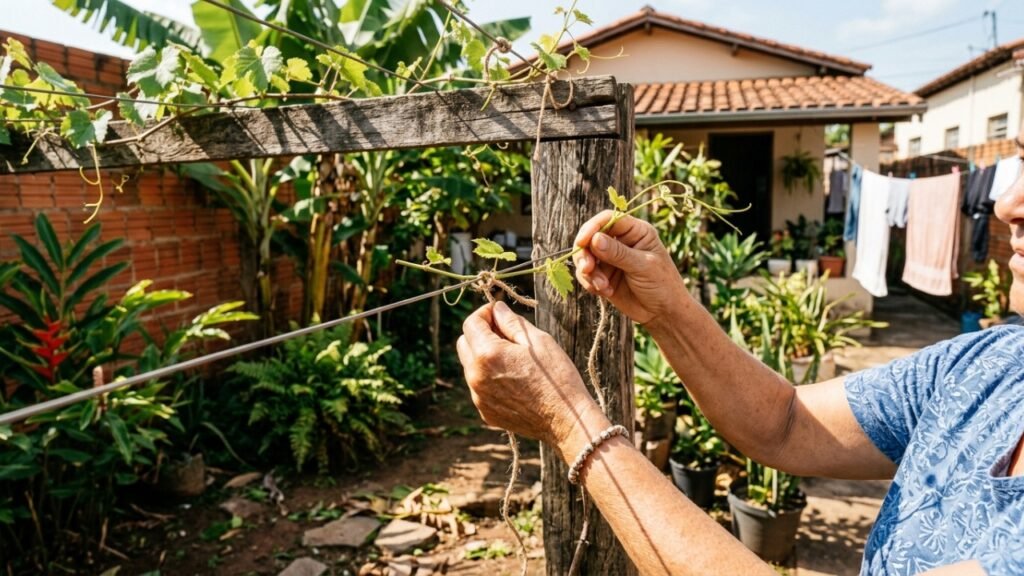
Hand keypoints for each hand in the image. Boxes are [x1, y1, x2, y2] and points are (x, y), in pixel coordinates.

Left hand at [456, 301, 606, 447]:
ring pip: (471, 366)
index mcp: (487, 354)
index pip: (471, 324)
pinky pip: (480, 387)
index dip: (485, 313)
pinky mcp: (485, 412)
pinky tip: (515, 380)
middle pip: (464, 344)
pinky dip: (490, 378)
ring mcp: (478, 397)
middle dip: (480, 333)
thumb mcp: (538, 340)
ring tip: (514, 359)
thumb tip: (497, 309)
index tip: (498, 312)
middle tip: (506, 333)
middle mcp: (476, 376)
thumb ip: (511, 322)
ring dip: (484, 356)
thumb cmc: (557, 377)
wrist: (566, 419)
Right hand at [573, 210, 688, 325]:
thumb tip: (594, 239)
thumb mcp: (643, 266)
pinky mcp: (603, 276)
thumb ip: (618, 253)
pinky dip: (590, 283)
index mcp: (636, 231)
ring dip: (589, 272)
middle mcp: (621, 241)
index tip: (582, 242)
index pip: (608, 219)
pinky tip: (605, 292)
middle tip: (587, 269)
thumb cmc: (662, 285)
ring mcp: (611, 259)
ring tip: (601, 286)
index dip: (592, 228)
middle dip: (585, 253)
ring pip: (586, 257)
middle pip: (591, 237)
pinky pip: (586, 274)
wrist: (663, 313)